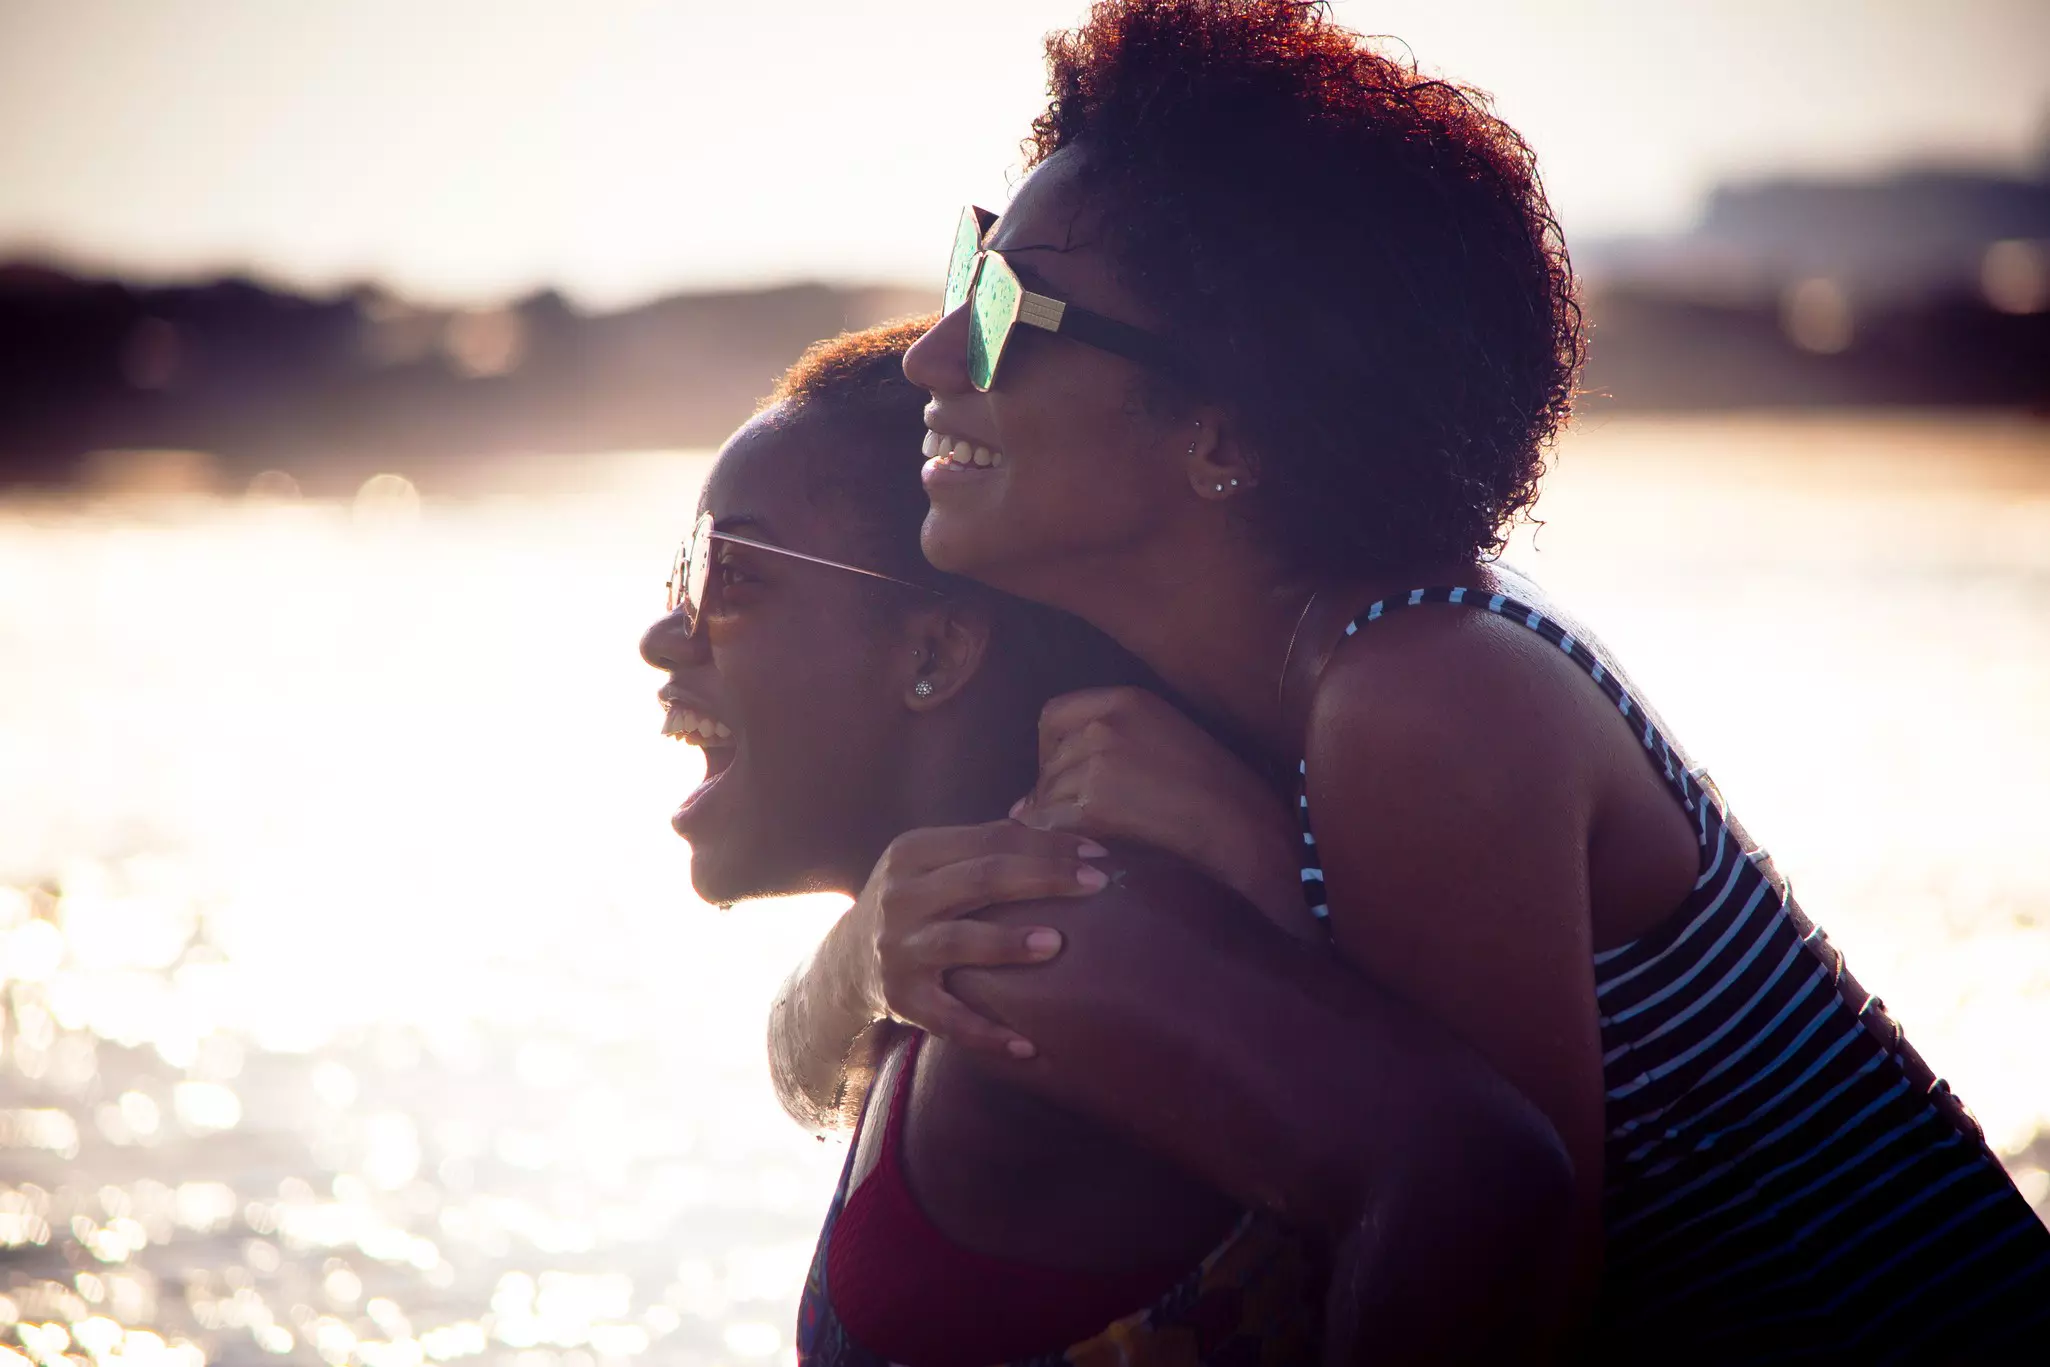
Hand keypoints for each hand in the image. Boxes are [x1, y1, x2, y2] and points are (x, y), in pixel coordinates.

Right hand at [852, 821, 1109, 1057]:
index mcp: (914, 852)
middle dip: (1043, 878)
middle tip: (1096, 883)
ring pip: (958, 942)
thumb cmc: (915, 902)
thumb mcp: (932, 863)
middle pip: (981, 879)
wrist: (847, 961)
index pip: (990, 840)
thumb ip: (984, 843)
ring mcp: (898, 949)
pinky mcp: (901, 999)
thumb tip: (1048, 820)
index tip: (1098, 855)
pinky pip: (948, 1019)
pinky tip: (1026, 1045)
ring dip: (1007, 943)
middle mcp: (901, 896)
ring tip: (1055, 944)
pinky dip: (986, 1033)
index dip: (1047, 845)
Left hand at [1014, 687, 1314, 934]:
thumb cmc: (1215, 799)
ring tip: (1094, 845)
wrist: (1250, 832)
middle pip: (1047, 764)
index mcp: (1126, 699)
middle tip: (1081, 829)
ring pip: (1044, 799)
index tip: (1064, 785)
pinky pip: (1048, 828)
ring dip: (1059, 826)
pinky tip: (1088, 858)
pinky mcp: (1096, 803)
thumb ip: (1101, 756)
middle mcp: (1106, 722)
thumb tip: (1021, 805)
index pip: (1052, 718)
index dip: (1050, 755)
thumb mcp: (1163, 746)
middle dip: (1053, 799)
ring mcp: (1099, 760)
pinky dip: (1056, 847)